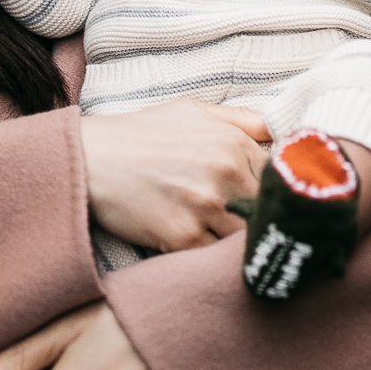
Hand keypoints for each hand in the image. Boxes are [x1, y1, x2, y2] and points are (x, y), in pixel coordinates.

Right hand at [80, 99, 269, 250]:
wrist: (91, 159)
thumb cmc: (141, 134)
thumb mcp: (191, 112)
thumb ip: (241, 119)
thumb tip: (279, 130)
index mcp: (232, 142)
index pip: (277, 180)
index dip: (270, 194)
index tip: (261, 204)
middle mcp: (225, 172)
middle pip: (266, 213)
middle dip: (258, 222)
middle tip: (246, 228)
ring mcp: (205, 206)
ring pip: (245, 239)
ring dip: (237, 244)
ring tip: (221, 239)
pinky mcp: (184, 237)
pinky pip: (214, 257)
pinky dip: (210, 257)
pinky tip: (197, 246)